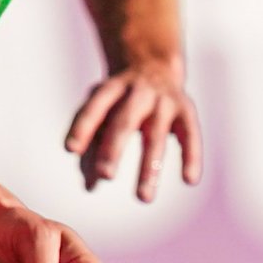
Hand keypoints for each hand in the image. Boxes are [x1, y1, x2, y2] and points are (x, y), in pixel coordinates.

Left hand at [63, 55, 203, 202]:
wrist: (154, 65)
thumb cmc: (120, 100)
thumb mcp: (103, 111)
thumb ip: (92, 145)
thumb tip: (89, 186)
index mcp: (112, 88)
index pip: (95, 106)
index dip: (83, 127)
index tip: (71, 149)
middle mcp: (139, 92)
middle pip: (125, 121)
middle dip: (114, 148)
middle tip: (105, 176)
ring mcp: (164, 100)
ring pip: (157, 136)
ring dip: (149, 167)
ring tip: (143, 198)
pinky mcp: (187, 110)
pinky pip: (191, 136)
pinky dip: (191, 157)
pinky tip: (190, 181)